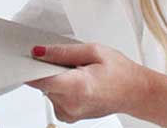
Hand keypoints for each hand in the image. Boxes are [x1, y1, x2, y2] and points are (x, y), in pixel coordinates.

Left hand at [25, 43, 153, 123]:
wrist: (135, 92)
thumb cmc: (120, 72)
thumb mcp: (93, 50)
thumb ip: (63, 51)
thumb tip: (40, 52)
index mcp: (77, 86)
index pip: (39, 79)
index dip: (32, 67)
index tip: (31, 58)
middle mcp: (71, 104)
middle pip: (43, 83)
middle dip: (50, 69)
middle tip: (70, 63)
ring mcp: (70, 113)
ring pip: (47, 90)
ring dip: (56, 79)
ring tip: (78, 74)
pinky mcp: (69, 116)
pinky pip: (53, 99)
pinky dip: (60, 89)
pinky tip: (76, 84)